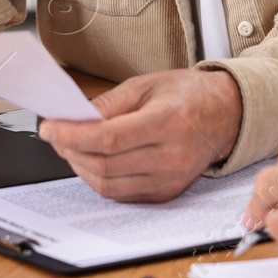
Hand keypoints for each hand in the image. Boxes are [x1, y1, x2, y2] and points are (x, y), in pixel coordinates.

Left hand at [37, 68, 242, 201]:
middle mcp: (171, 157)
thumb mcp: (148, 83)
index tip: (50, 128)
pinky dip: (99, 179)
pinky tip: (92, 160)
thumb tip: (76, 117)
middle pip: (105, 165)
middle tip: (55, 135)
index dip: (73, 136)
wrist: (227, 115)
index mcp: (168, 123)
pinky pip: (121, 194)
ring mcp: (169, 180)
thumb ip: (110, 103)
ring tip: (71, 147)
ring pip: (108, 185)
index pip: (110, 139)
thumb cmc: (190, 95)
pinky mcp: (166, 193)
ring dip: (81, 167)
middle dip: (71, 150)